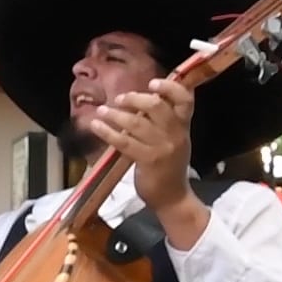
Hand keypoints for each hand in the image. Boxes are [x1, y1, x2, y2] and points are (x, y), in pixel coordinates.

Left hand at [93, 78, 195, 210]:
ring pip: (136, 123)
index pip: (185, 100)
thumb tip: (141, 99)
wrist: (172, 198)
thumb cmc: (169, 166)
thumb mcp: (173, 140)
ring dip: (115, 114)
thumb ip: (162, 121)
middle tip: (119, 99)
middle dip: (135, 99)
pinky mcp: (148, 161)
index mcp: (183, 126)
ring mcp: (162, 148)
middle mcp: (176, 134)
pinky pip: (124, 142)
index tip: (153, 83)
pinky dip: (107, 131)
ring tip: (102, 110)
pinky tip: (96, 126)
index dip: (170, 87)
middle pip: (156, 106)